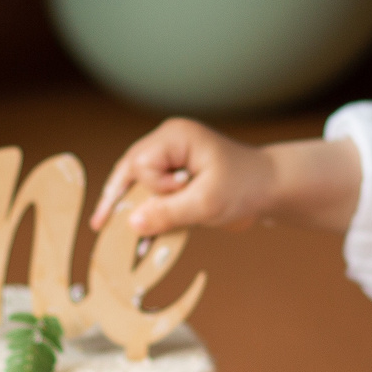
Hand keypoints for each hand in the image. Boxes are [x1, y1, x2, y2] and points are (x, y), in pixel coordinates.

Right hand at [92, 119, 274, 237]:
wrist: (272, 190)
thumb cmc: (246, 187)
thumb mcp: (207, 203)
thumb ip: (169, 213)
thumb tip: (131, 223)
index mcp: (175, 137)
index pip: (142, 163)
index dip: (154, 187)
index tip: (181, 192)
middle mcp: (168, 143)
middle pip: (130, 171)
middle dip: (120, 198)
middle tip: (100, 226)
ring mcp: (171, 160)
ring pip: (136, 184)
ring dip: (130, 208)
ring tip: (106, 229)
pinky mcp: (175, 178)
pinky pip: (150, 195)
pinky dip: (145, 213)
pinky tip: (134, 235)